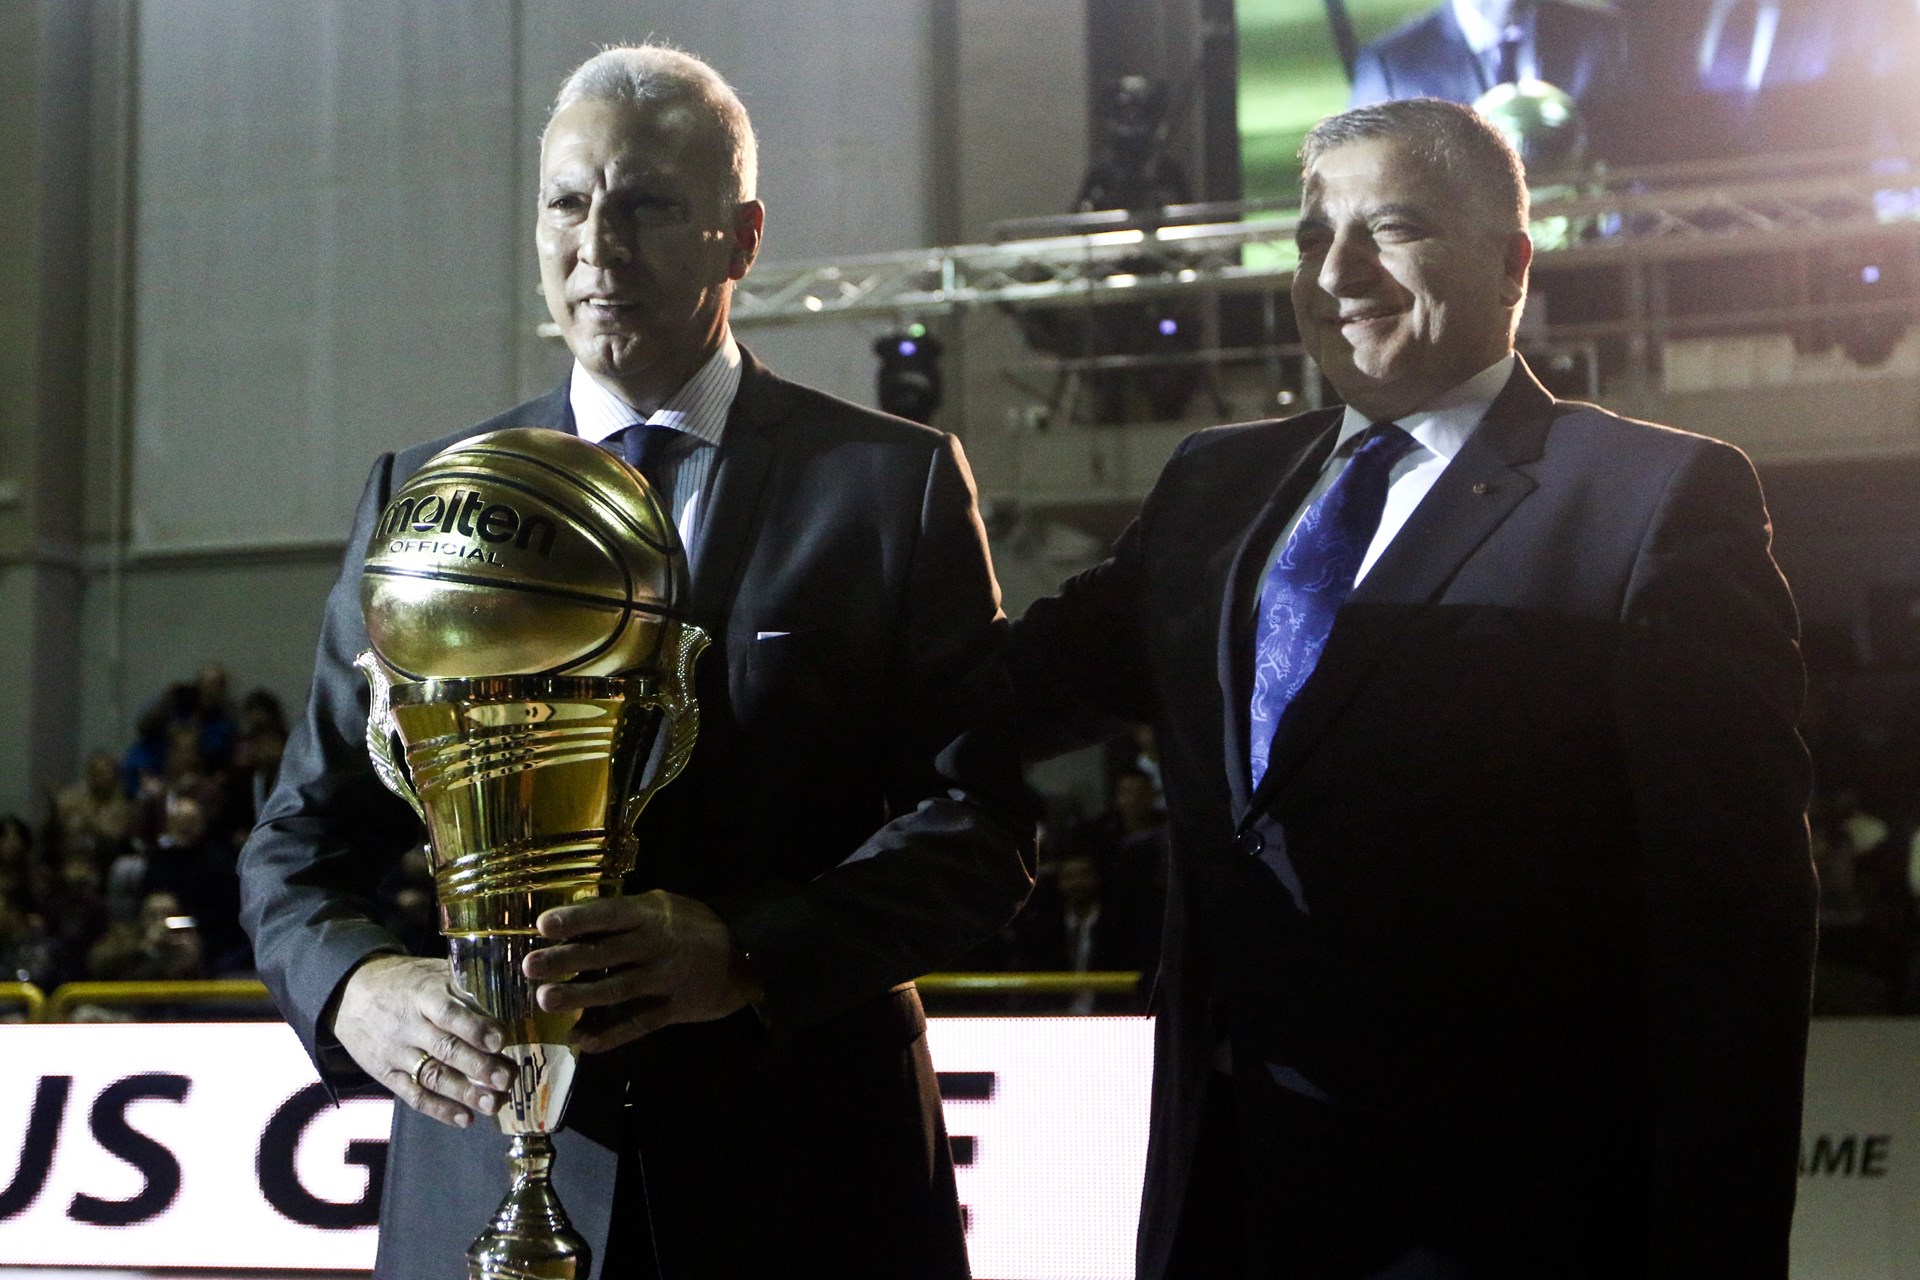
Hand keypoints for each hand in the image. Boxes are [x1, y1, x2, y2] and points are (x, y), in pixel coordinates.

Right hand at [329, 954, 515, 1128]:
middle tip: (508, 1078)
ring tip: (495, 1104)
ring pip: (432, 1077)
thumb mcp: (432, 971)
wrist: (350, 993)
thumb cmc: (406, 981)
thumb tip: (513, 991)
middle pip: (445, 1049)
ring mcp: (395, 1052)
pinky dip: (439, 1110)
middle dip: (479, 1067)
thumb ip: (466, 983)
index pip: (449, 1013)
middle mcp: (409, 1025)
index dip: (475, 1028)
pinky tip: (466, 1119)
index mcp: (423, 994)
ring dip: (465, 1094)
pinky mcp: (386, 1075)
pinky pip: (413, 1096)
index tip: (502, 1041)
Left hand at [522, 890, 763, 1052]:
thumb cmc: (695, 926)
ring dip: (581, 996)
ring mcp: (666, 979)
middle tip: (530, 967)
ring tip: (546, 1001)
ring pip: (618, 989)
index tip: (543, 925)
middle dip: (567, 960)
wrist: (746, 957)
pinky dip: (611, 1035)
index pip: (610, 915)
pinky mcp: (674, 1009)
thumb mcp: (666, 906)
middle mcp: (657, 945)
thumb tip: (578, 915)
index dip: (578, 919)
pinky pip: (638, 1024)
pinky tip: (583, 1040)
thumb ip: (628, 913)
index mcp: (652, 915)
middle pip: (607, 953)